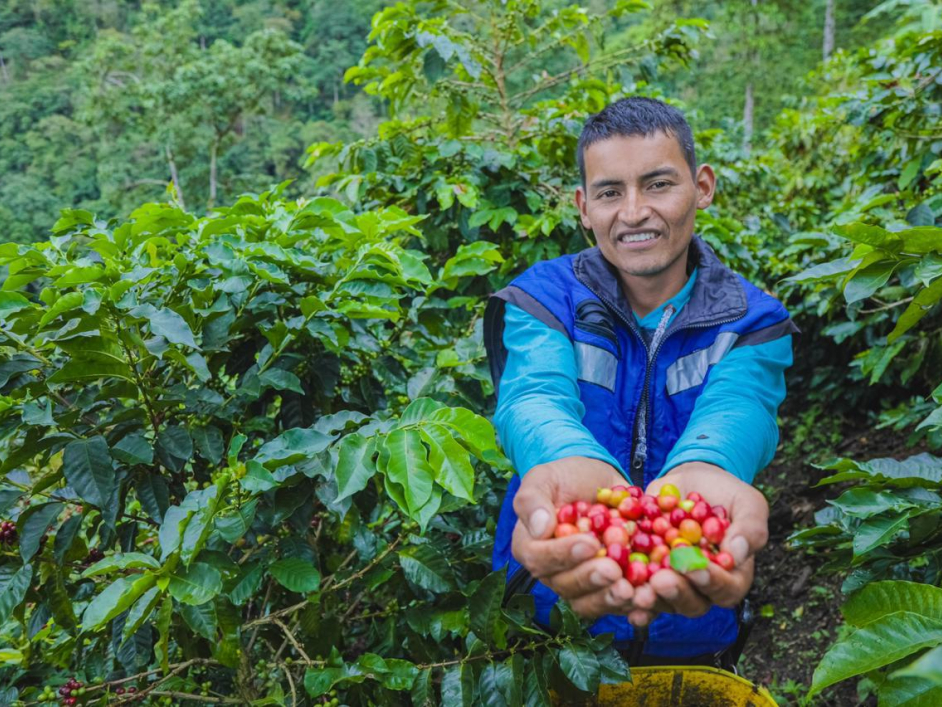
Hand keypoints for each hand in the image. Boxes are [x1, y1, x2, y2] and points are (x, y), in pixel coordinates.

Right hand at [510, 456, 655, 623]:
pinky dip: (634, 604)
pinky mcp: (607, 588)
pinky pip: (617, 604)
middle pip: (566, 586)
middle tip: (614, 570)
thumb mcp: (545, 477)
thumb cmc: (566, 477)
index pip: (540, 559)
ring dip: (611, 599)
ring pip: (590, 602)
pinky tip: (648, 597)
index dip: (563, 555)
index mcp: (531, 547)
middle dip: (591, 579)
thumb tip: (540, 528)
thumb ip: (533, 499)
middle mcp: (553, 572)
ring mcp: (580, 584)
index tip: (590, 543)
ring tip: (633, 590)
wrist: (599, 481)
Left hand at [630, 462, 768, 623]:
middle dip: (675, 592)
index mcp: (731, 576)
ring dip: (648, 599)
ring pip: (661, 601)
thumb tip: (736, 554)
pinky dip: (624, 590)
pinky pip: (635, 587)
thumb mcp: (747, 503)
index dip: (711, 582)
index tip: (696, 568)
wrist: (691, 479)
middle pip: (691, 602)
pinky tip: (614, 587)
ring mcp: (671, 581)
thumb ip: (750, 529)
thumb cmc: (726, 494)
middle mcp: (700, 587)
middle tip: (660, 580)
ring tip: (635, 590)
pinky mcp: (646, 571)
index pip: (725, 588)